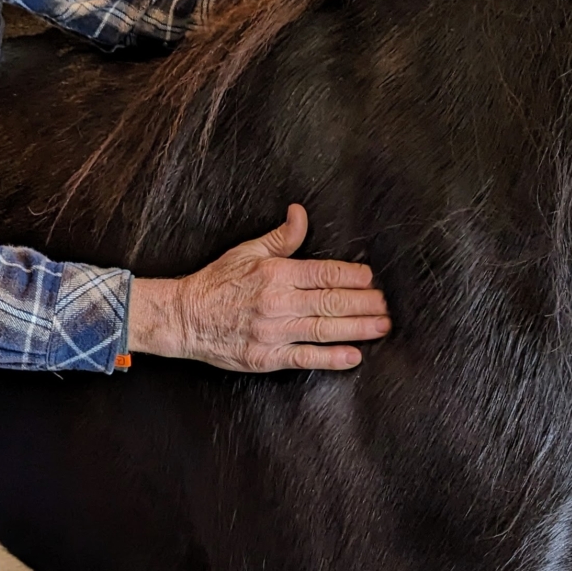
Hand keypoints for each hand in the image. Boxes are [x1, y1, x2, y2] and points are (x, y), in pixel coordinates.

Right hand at [127, 205, 390, 372]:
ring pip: (325, 329)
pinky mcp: (267, 357)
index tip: (371, 279)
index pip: (324, 273)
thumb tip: (300, 213)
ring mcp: (274, 331)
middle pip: (332, 301)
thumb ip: (282, 238)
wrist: (185, 317)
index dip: (352, 276)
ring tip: (381, 327)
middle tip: (386, 306)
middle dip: (364, 303)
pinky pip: (306, 357)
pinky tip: (353, 356)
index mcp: (276, 273)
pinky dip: (331, 357)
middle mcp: (278, 302)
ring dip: (358, 329)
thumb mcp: (248, 251)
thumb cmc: (217, 282)